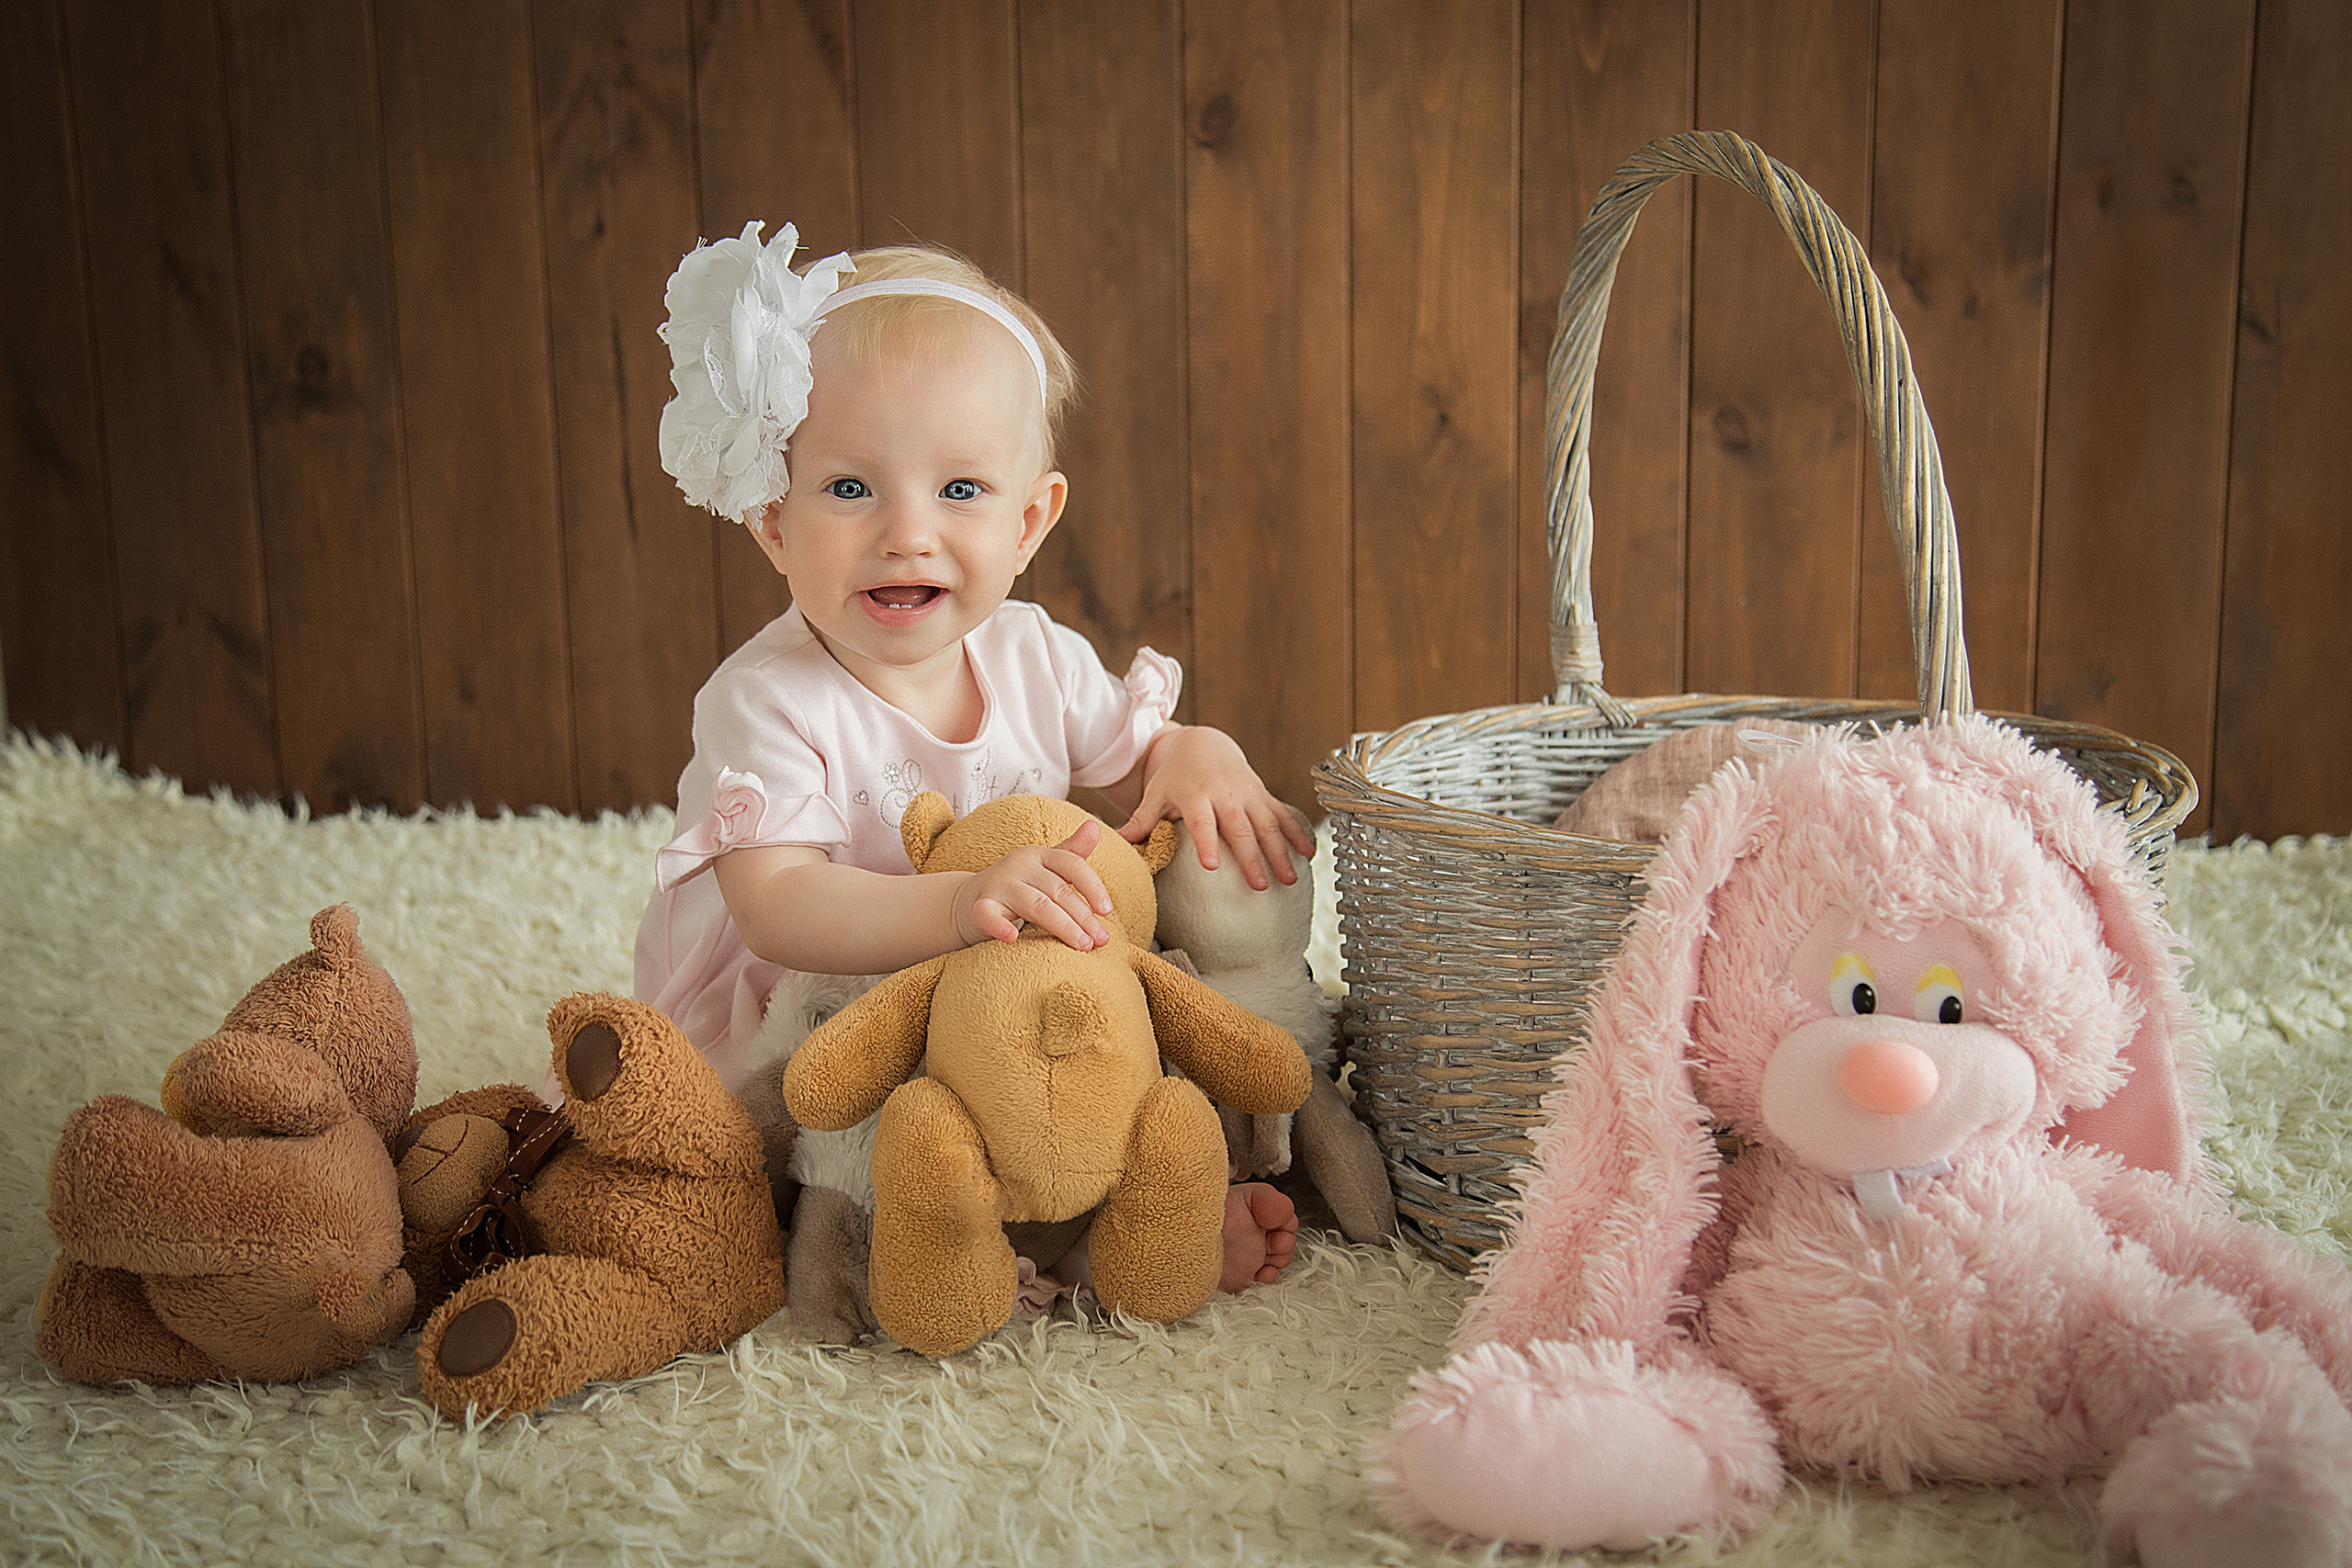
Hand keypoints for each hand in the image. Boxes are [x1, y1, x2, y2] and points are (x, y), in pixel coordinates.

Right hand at [950, 819, 1115, 949]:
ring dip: (1062, 926)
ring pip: (1036, 905)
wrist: (970, 900)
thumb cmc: (1019, 885)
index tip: (1108, 911)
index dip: (1093, 887)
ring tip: (1083, 945)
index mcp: (1039, 854)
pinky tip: (1012, 937)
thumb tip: (1095, 827)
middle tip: (1100, 940)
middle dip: (1084, 917)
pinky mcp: (979, 906)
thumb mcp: (1046, 867)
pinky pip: (988, 915)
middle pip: (1058, 890)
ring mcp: (998, 885)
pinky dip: (999, 926)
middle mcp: (1019, 865)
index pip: (1072, 864)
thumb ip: (1072, 852)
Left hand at [1114, 726, 1315, 890]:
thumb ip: (1140, 820)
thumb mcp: (1155, 794)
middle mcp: (1225, 794)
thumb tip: (1114, 842)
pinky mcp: (1263, 794)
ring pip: (1267, 823)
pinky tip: (1308, 855)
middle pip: (1240, 828)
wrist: (1203, 744)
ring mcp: (1248, 794)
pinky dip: (1297, 832)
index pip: (1201, 821)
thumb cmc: (1175, 776)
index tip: (1210, 866)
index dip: (1205, 842)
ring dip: (1280, 851)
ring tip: (1288, 880)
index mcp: (1196, 795)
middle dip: (1251, 856)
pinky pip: (1283, 814)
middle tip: (1259, 886)